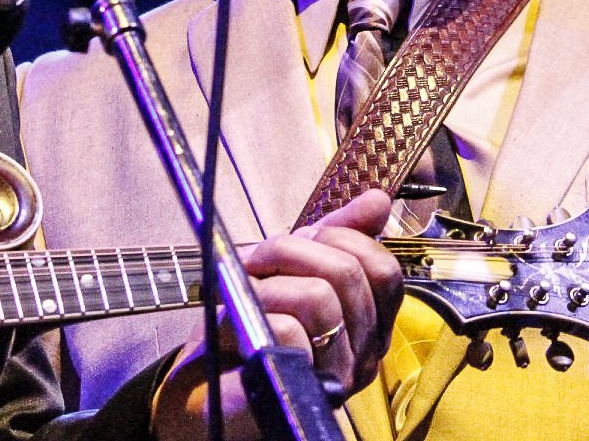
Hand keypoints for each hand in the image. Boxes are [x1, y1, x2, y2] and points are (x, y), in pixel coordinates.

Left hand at [155, 189, 402, 440]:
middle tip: (259, 259)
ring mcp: (333, 376)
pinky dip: (257, 312)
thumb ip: (338, 236)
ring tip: (248, 293)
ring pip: (319, 299)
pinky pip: (289, 329)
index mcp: (370, 324)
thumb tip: (379, 199)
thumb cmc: (251, 325)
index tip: (305, 237)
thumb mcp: (295, 268)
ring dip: (270, 283)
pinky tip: (243, 322)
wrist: (203, 383)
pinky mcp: (296, 389)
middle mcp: (363, 355)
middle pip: (348, 276)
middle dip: (294, 251)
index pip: (385, 271)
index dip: (344, 239)